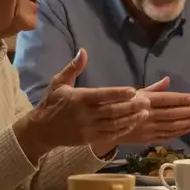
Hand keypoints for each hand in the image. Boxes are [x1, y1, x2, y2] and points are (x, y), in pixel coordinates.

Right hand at [14, 49, 149, 157]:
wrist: (41, 130)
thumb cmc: (51, 103)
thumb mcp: (58, 82)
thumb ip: (73, 68)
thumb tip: (83, 51)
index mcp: (78, 99)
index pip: (101, 96)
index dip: (118, 94)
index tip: (133, 90)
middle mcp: (84, 114)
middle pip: (112, 111)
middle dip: (131, 107)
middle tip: (147, 101)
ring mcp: (88, 128)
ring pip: (113, 124)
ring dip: (131, 119)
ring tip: (146, 113)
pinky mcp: (90, 139)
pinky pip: (110, 135)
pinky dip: (123, 130)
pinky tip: (134, 123)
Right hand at [113, 77, 189, 145]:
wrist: (109, 127)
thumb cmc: (125, 106)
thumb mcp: (135, 94)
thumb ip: (153, 88)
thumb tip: (167, 79)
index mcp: (144, 101)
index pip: (165, 100)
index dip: (179, 99)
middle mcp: (147, 115)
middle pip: (171, 114)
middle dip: (189, 112)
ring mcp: (148, 129)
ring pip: (171, 126)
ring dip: (188, 123)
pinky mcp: (148, 139)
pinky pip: (167, 136)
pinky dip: (180, 132)